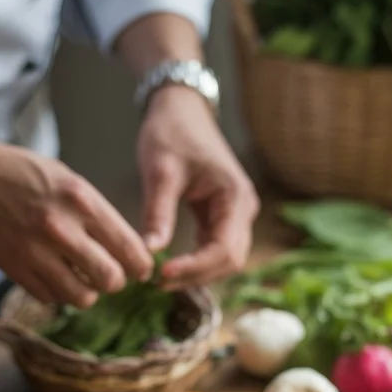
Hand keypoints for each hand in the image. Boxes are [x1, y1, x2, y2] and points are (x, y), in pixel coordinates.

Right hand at [0, 142, 154, 307]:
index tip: (141, 270)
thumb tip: (124, 248)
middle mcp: (61, 228)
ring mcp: (35, 252)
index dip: (141, 265)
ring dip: (87, 293)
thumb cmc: (19, 173)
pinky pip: (50, 298)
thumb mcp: (66, 179)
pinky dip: (57, 293)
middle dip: (116, 282)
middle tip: (110, 276)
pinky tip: (54, 276)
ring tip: (81, 280)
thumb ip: (95, 212)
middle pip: (111, 279)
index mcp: (81, 201)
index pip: (129, 247)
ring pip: (82, 297)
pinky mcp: (14, 269)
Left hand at [137, 86, 258, 289]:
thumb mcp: (161, 171)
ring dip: (197, 273)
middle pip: (230, 261)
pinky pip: (216, 249)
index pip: (224, 249)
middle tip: (158, 282)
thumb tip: (149, 253)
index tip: (162, 274)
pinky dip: (196, 262)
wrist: (181, 109)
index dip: (195, 267)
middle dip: (197, 275)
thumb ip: (157, 212)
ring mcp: (236, 215)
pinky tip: (171, 266)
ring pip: (225, 259)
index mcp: (235, 196)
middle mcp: (243, 210)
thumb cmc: (172, 132)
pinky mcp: (223, 217)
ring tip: (162, 278)